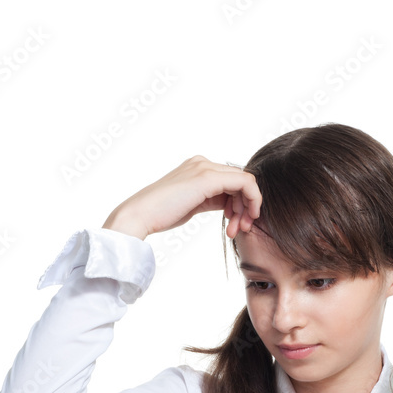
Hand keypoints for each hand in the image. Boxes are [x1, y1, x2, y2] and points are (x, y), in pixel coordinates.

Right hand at [102, 155, 261, 240]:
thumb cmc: (161, 215)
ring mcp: (205, 168)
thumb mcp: (192, 204)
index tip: (236, 225)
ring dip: (248, 208)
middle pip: (240, 181)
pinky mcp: (208, 178)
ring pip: (245, 182)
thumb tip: (228, 205)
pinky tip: (244, 219)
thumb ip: (210, 199)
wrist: (140, 215)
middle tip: (242, 229)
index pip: (232, 180)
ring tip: (238, 230)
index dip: (241, 203)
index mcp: (197, 167)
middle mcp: (203, 163)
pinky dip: (252, 201)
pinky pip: (245, 183)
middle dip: (246, 207)